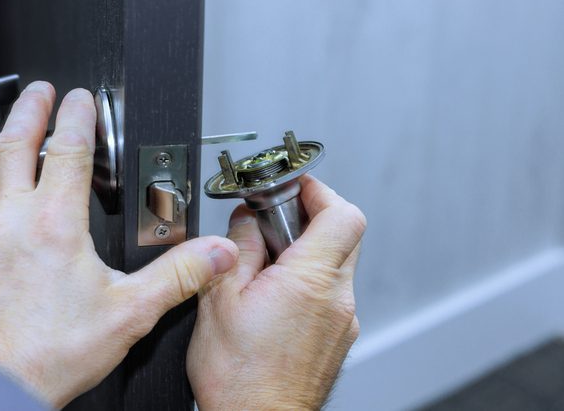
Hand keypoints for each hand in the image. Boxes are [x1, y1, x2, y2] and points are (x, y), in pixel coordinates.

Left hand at [0, 82, 238, 408]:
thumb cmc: (53, 354)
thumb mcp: (130, 313)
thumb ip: (179, 275)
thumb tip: (216, 253)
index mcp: (55, 224)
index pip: (69, 147)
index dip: (78, 114)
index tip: (80, 97)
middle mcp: (10, 221)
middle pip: (15, 144)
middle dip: (29, 109)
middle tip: (38, 90)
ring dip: (11, 165)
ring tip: (24, 162)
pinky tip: (4, 225)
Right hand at [187, 175, 365, 409]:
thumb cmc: (240, 378)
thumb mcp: (220, 299)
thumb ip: (239, 248)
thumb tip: (246, 220)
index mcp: (310, 281)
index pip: (341, 213)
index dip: (318, 190)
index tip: (293, 186)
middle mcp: (337, 298)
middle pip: (344, 233)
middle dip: (312, 215)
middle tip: (276, 219)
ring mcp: (343, 320)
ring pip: (338, 263)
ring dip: (308, 250)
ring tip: (268, 264)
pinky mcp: (338, 336)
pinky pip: (332, 292)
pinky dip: (310, 280)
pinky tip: (276, 295)